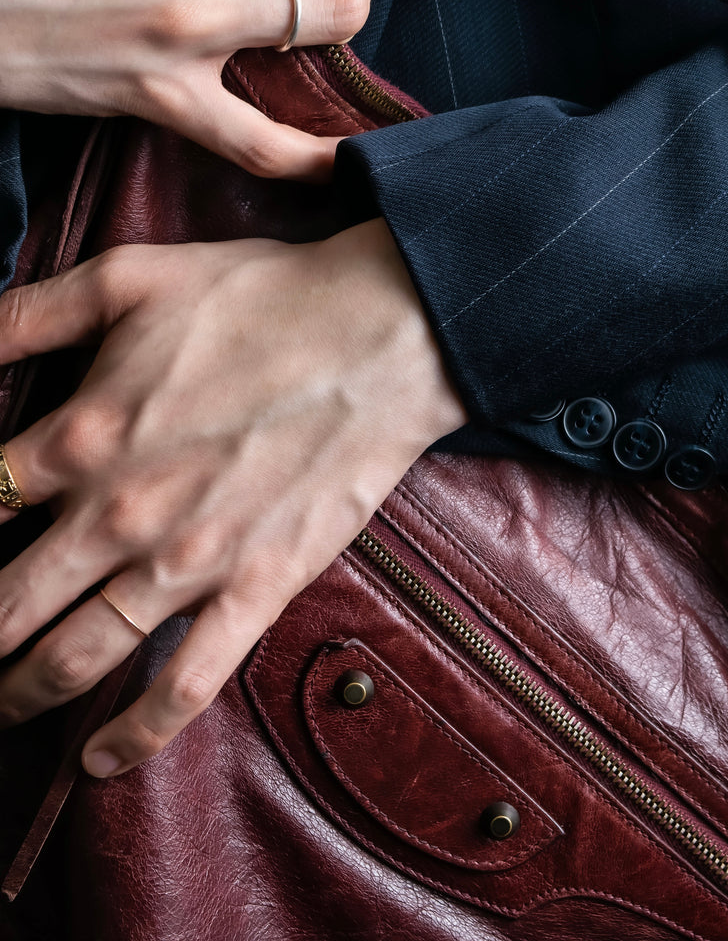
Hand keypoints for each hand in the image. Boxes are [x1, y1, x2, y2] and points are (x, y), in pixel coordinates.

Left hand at [0, 219, 467, 774]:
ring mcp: (188, 564)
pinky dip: (133, 736)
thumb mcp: (128, 277)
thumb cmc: (261, 299)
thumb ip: (26, 313)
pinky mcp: (256, 590)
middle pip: (2, 607)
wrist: (381, 337)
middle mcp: (119, 516)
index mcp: (81, 437)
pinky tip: (98, 761)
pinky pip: (185, 687)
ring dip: (19, 695)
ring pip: (73, 660)